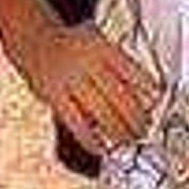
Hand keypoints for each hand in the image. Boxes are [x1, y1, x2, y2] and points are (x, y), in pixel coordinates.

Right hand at [26, 19, 156, 153]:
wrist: (34, 41)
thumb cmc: (73, 46)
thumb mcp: (101, 43)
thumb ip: (123, 67)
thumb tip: (149, 97)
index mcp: (102, 48)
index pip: (133, 74)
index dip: (148, 92)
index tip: (155, 105)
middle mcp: (86, 63)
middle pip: (120, 97)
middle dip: (136, 118)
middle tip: (143, 130)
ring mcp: (69, 80)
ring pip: (101, 112)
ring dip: (118, 131)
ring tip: (127, 141)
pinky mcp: (54, 96)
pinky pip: (75, 122)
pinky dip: (89, 139)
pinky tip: (100, 147)